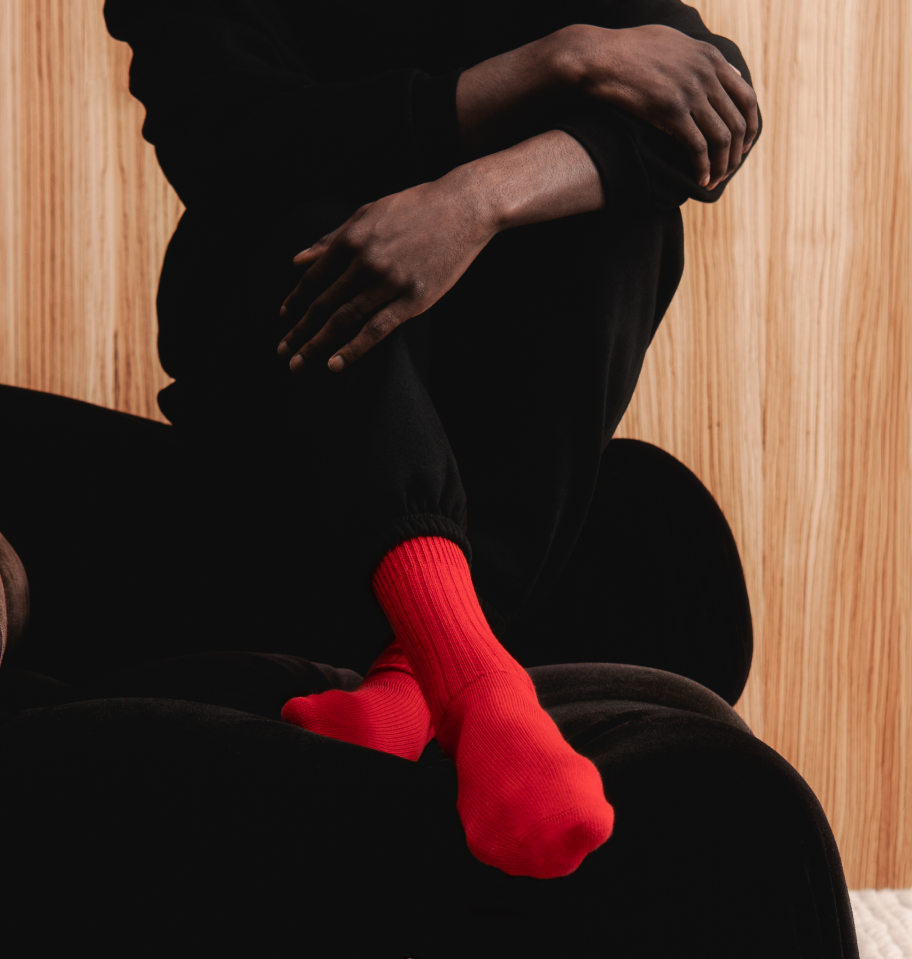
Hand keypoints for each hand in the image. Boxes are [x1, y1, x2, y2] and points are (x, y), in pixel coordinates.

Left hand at [278, 177, 496, 374]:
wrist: (464, 208)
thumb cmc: (416, 208)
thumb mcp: (368, 213)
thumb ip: (332, 239)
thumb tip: (298, 260)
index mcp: (352, 238)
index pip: (314, 278)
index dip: (295, 301)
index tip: (283, 318)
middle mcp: (366, 262)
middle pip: (323, 304)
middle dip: (299, 332)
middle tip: (282, 353)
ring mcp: (390, 282)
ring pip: (345, 320)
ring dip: (317, 345)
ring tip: (298, 364)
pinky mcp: (414, 299)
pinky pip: (377, 329)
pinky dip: (354, 348)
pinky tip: (335, 364)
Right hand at [561, 23, 758, 190]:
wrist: (599, 56)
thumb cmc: (628, 50)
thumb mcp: (673, 42)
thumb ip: (703, 58)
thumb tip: (728, 72)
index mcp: (710, 57)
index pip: (747, 97)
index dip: (749, 127)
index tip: (742, 146)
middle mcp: (706, 73)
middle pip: (738, 122)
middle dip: (736, 153)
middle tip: (728, 170)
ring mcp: (690, 91)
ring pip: (722, 137)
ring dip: (722, 165)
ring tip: (714, 181)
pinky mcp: (671, 110)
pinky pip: (698, 147)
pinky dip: (703, 167)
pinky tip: (700, 180)